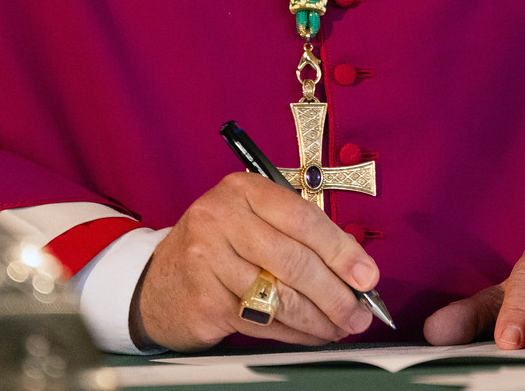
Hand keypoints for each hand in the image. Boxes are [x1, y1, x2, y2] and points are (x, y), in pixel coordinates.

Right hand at [132, 174, 378, 351]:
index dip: (341, 249)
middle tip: (360, 312)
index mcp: (242, 190)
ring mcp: (208, 260)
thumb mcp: (250, 221)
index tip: (367, 275)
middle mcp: (221, 219)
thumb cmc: (218, 247)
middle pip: (295, 260)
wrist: (158, 284)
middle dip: (336, 293)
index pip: (302, 218)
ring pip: (281, 296)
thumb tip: (353, 268)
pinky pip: (264, 321)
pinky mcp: (206, 301)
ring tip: (341, 326)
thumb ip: (296, 234)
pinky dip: (295, 333)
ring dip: (320, 319)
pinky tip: (312, 335)